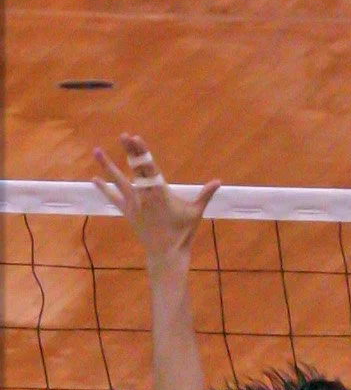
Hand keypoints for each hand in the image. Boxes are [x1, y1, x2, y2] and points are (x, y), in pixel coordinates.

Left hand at [92, 136, 219, 270]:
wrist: (166, 253)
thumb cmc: (182, 232)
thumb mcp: (195, 212)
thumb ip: (205, 195)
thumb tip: (218, 181)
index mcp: (160, 193)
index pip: (149, 167)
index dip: (142, 152)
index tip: (135, 138)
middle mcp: (144, 195)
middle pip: (135, 169)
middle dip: (129, 151)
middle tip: (123, 135)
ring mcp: (133, 204)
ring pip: (118, 181)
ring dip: (107, 165)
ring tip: (96, 150)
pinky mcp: (127, 212)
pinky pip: (113, 198)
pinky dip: (104, 189)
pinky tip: (94, 179)